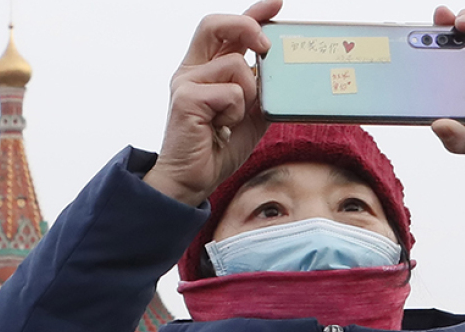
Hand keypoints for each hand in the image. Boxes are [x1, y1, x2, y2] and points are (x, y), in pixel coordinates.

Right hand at [143, 0, 281, 206]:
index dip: (253, 13)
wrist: (192, 180)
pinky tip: (221, 128)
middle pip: (216, 25)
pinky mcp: (186, 99)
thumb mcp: (249, 114)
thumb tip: (278, 70)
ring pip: (236, 66)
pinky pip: (231, 92)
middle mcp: (192, 70)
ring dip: (248, 95)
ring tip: (232, 120)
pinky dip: (236, 112)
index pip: (226, 29)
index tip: (276, 4)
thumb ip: (260, 90)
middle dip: (247, 27)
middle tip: (266, 48)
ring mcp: (186, 82)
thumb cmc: (217, 148)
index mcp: (205, 69)